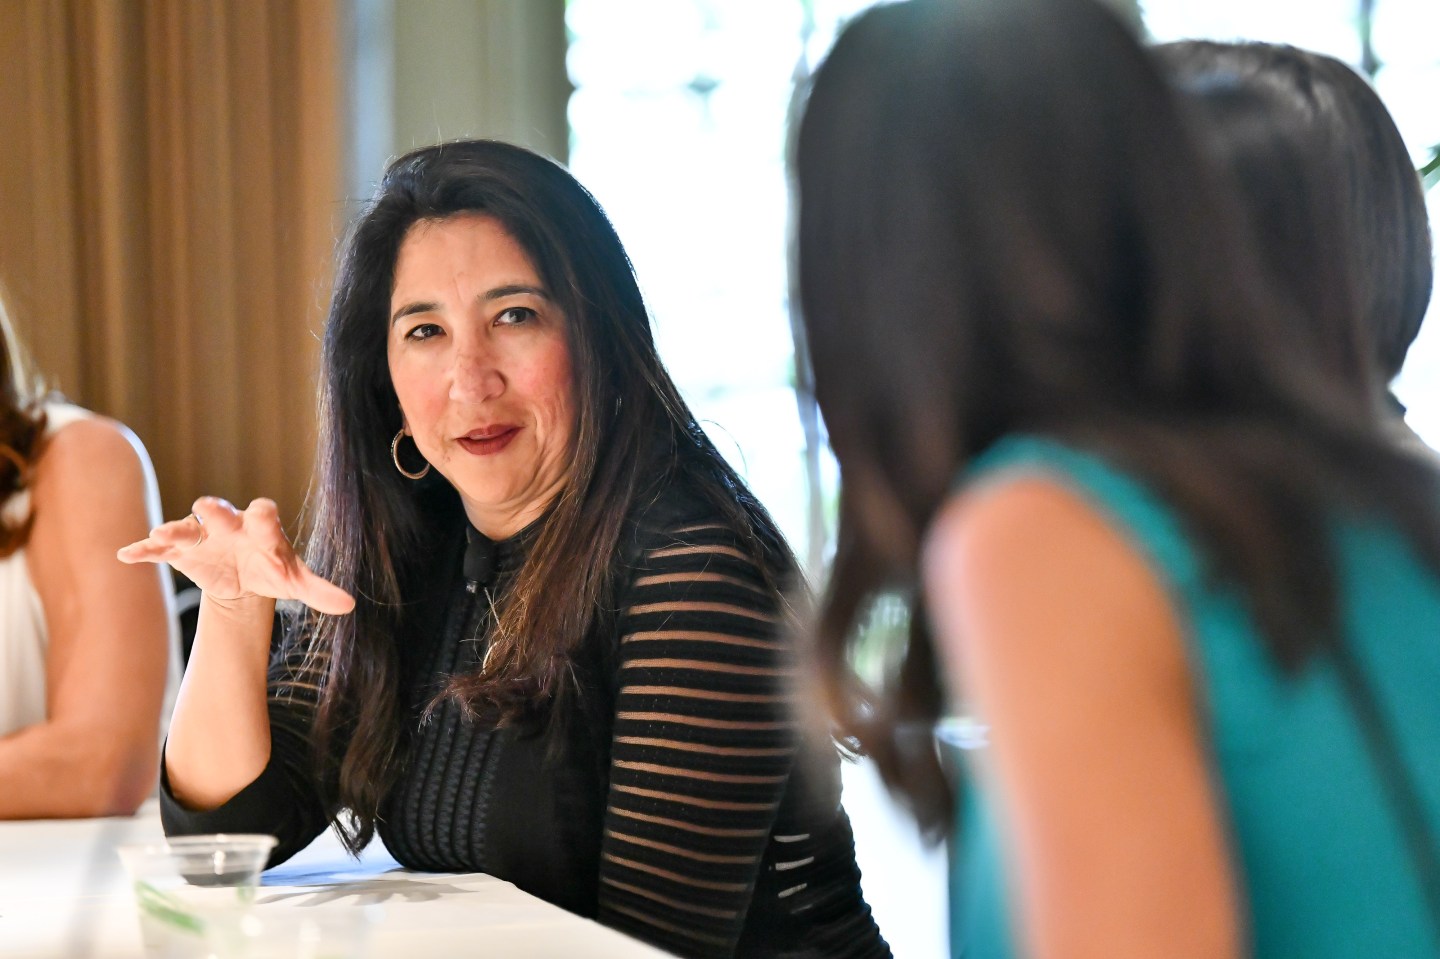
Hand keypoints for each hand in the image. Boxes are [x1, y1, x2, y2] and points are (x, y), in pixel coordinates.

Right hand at [117, 496, 354, 614]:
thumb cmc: (273, 570)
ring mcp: (203, 536)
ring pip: (187, 526)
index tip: (264, 520)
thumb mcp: (295, 582)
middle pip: (221, 512)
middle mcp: (230, 524)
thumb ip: (319, 590)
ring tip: (161, 533)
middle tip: (207, 508)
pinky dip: (144, 550)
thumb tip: (350, 605)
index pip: (264, 514)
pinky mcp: (181, 551)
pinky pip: (159, 548)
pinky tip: (126, 556)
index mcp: (261, 527)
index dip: (265, 519)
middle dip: (214, 510)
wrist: (246, 576)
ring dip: (175, 529)